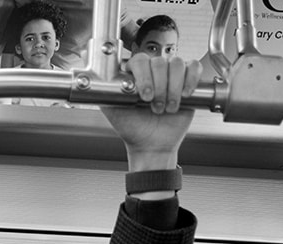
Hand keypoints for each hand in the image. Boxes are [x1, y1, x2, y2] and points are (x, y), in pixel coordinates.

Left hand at [101, 54, 201, 169]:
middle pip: (160, 62)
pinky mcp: (187, 80)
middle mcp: (153, 71)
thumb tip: (89, 76)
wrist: (151, 145)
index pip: (140, 59)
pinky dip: (190, 79)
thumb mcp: (113, 110)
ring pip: (176, 64)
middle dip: (159, 87)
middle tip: (155, 107)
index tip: (144, 97)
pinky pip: (193, 67)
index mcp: (135, 74)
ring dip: (173, 88)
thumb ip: (103, 91)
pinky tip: (185, 95)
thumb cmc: (132, 128)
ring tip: (168, 108)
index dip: (144, 76)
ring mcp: (171, 74)